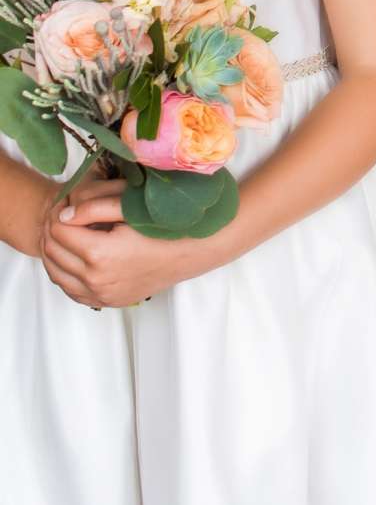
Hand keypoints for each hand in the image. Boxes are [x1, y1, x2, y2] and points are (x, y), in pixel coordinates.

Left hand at [41, 179, 226, 308]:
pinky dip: (64, 274)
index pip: (58, 230)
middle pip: (53, 251)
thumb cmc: (167, 226)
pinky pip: (71, 291)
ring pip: (57, 273)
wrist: (194, 252)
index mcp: (100, 253)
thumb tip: (63, 214)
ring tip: (65, 234)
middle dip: (52, 231)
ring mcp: (102, 294)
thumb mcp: (131, 209)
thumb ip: (93, 208)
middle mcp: (96, 279)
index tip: (65, 203)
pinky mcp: (108, 301)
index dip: (58, 213)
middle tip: (62, 216)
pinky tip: (73, 258)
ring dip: (55, 252)